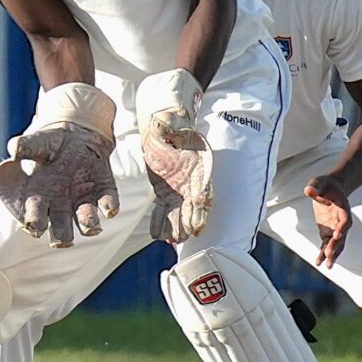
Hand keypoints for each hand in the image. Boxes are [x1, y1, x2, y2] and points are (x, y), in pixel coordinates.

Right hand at [0, 83, 117, 245]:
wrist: (78, 137)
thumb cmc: (51, 143)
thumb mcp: (38, 142)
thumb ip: (26, 146)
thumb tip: (14, 151)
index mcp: (40, 195)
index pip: (35, 216)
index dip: (35, 223)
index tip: (35, 227)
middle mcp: (61, 205)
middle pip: (61, 228)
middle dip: (62, 236)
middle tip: (64, 241)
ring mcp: (83, 201)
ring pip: (86, 222)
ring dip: (89, 225)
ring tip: (92, 227)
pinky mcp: (104, 193)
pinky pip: (108, 204)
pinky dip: (109, 208)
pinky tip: (109, 209)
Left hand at [136, 70, 212, 243]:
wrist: (162, 131)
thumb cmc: (170, 126)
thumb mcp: (169, 124)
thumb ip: (168, 125)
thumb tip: (163, 121)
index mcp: (199, 166)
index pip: (203, 191)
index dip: (201, 207)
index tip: (198, 222)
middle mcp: (193, 182)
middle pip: (194, 206)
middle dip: (190, 221)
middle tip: (183, 236)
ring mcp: (180, 190)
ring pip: (181, 213)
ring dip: (177, 227)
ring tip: (172, 240)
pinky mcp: (167, 194)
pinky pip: (165, 211)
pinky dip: (162, 223)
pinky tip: (158, 236)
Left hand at [305, 174, 351, 266]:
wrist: (331, 188)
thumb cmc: (325, 184)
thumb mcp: (319, 182)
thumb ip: (314, 187)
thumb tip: (307, 190)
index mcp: (343, 208)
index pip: (345, 221)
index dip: (342, 228)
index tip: (337, 236)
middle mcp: (342, 221)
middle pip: (341, 236)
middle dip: (336, 246)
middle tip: (329, 256)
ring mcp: (336, 228)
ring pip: (336, 244)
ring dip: (332, 255)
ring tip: (327, 266)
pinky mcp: (328, 231)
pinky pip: (327, 244)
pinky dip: (324, 253)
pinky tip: (319, 263)